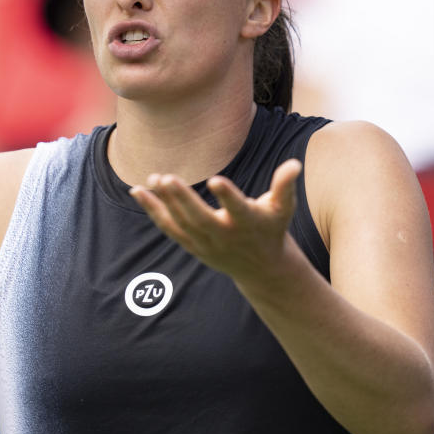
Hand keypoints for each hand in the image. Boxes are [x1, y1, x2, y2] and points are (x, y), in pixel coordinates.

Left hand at [128, 158, 301, 283]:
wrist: (261, 269)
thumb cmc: (271, 228)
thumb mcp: (282, 209)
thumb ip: (284, 186)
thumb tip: (295, 164)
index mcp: (248, 223)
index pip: (237, 209)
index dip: (228, 196)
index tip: (215, 180)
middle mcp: (225, 235)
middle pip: (200, 218)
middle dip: (182, 199)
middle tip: (166, 177)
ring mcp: (206, 243)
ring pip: (180, 223)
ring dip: (164, 202)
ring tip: (153, 178)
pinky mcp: (192, 245)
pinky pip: (168, 227)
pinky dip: (153, 210)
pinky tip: (138, 191)